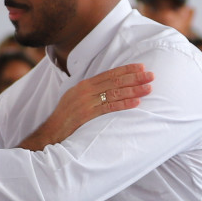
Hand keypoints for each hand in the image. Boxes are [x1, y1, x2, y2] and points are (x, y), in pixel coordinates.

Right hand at [22, 64, 153, 150]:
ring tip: (149, 88)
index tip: (141, 67)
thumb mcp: (75, 100)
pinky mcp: (86, 115)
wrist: (49, 133)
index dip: (126, 70)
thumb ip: (90, 94)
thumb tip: (107, 90)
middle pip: (114, 81)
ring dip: (133, 89)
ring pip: (114, 93)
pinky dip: (124, 104)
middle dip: (134, 77)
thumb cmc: (65, 119)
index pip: (109, 74)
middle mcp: (84, 90)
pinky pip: (109, 107)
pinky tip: (136, 102)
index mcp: (83, 85)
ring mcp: (85, 102)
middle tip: (151, 75)